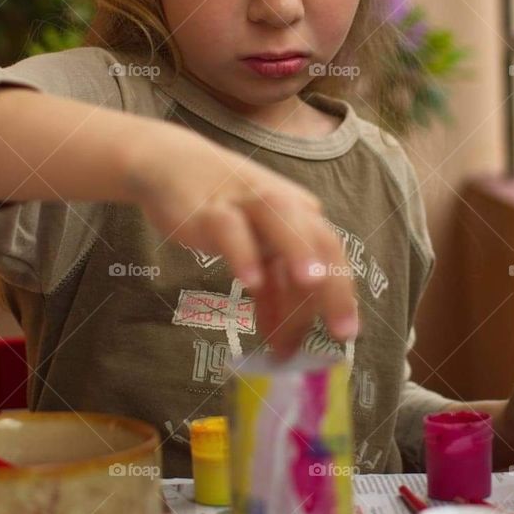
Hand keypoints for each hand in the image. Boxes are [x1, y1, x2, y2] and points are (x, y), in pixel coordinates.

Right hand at [129, 123, 358, 357]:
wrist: (170, 165)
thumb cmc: (221, 211)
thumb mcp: (254, 254)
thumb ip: (272, 295)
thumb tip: (285, 348)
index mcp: (301, 217)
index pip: (331, 257)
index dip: (341, 296)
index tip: (344, 336)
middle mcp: (284, 206)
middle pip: (319, 240)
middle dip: (334, 286)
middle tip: (339, 331)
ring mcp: (247, 202)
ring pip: (282, 220)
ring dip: (299, 250)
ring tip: (311, 284)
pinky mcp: (211, 208)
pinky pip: (230, 229)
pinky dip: (243, 253)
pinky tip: (250, 283)